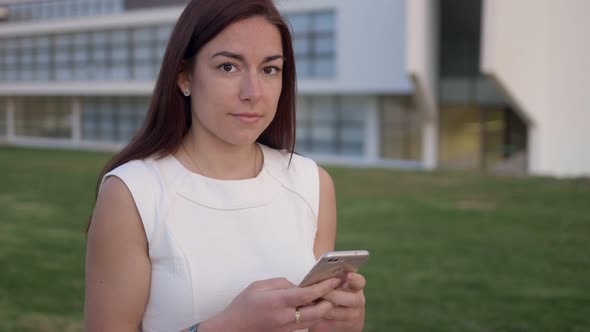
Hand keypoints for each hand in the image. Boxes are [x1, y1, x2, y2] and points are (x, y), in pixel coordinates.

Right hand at [208, 277, 340, 331]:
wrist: (233, 329)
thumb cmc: (243, 305)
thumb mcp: (259, 285)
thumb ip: (281, 283)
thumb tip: (298, 286)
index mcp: (278, 302)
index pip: (308, 294)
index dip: (324, 286)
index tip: (334, 279)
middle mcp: (284, 317)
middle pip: (317, 312)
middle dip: (329, 300)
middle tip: (335, 289)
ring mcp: (286, 328)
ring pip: (313, 321)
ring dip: (323, 310)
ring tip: (327, 297)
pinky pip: (305, 326)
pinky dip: (312, 317)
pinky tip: (312, 308)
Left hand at [311, 272, 366, 331]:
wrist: (339, 322)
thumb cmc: (332, 296)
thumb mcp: (335, 287)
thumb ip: (330, 279)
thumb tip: (317, 272)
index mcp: (356, 288)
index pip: (359, 282)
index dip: (354, 279)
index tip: (348, 275)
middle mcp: (357, 302)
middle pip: (349, 299)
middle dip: (332, 295)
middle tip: (319, 291)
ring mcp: (352, 317)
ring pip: (336, 313)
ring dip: (322, 308)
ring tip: (309, 302)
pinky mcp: (342, 329)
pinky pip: (328, 325)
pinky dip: (317, 320)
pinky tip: (307, 315)